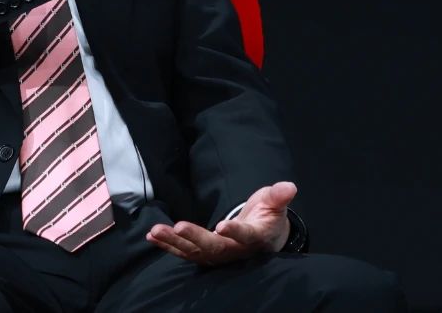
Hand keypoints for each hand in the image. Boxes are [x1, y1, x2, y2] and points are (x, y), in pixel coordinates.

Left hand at [145, 181, 296, 266]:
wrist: (262, 238)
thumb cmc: (266, 217)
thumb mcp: (274, 204)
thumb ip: (278, 196)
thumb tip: (289, 186)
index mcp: (254, 237)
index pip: (244, 236)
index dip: (234, 231)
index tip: (223, 226)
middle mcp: (234, 250)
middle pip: (214, 248)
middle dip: (194, 238)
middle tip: (177, 226)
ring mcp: (217, 255)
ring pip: (194, 252)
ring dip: (174, 242)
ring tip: (155, 231)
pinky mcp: (204, 254)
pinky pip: (184, 252)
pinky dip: (168, 246)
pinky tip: (151, 236)